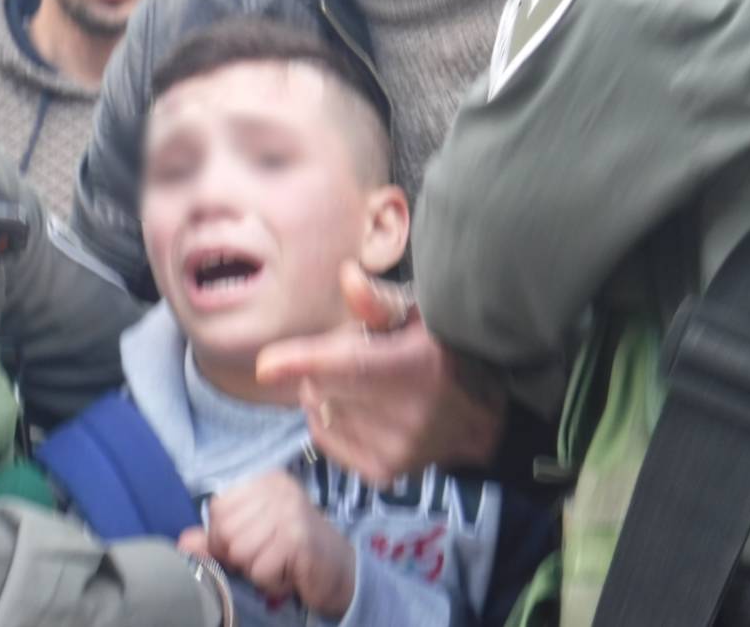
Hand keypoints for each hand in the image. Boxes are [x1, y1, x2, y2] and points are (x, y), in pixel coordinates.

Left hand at [177, 471, 355, 618]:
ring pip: (240, 552)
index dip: (224, 537)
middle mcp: (279, 489)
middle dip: (240, 556)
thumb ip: (218, 538)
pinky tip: (290, 573)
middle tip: (268, 557)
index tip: (252, 544)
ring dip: (257, 570)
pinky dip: (272, 582)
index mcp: (266, 480)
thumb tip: (183, 542)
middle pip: (225, 531)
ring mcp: (290, 511)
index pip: (219, 508)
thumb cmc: (294, 552)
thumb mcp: (254, 539)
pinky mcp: (298, 538)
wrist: (342, 571)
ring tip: (280, 563)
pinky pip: (260, 570)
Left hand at [256, 261, 503, 484]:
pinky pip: (322, 435)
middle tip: (359, 355)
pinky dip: (328, 417)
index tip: (266, 366)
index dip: (306, 361)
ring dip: (326, 391)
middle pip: (323, 383)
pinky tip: (360, 408)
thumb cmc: (445, 353)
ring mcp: (394, 450)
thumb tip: (347, 276)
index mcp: (419, 367)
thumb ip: (379, 302)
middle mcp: (407, 415)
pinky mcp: (381, 473)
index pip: (352, 364)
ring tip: (366, 384)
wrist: (483, 422)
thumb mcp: (422, 317)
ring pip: (318, 409)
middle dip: (324, 363)